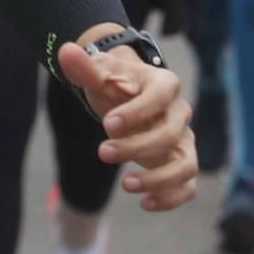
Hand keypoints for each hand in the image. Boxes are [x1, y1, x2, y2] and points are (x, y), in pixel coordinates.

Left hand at [57, 40, 195, 211]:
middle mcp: (179, 113)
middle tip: (102, 152)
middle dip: (137, 147)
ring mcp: (184, 140)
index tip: (108, 124)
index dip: (137, 112)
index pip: (159, 97)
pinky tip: (144, 202)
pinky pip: (188, 186)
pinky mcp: (181, 164)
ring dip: (159, 179)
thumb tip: (66, 51)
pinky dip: (171, 198)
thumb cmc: (112, 84)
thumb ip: (83, 66)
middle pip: (171, 133)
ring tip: (126, 184)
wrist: (124, 98)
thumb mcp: (98, 73)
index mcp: (164, 84)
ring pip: (186, 164)